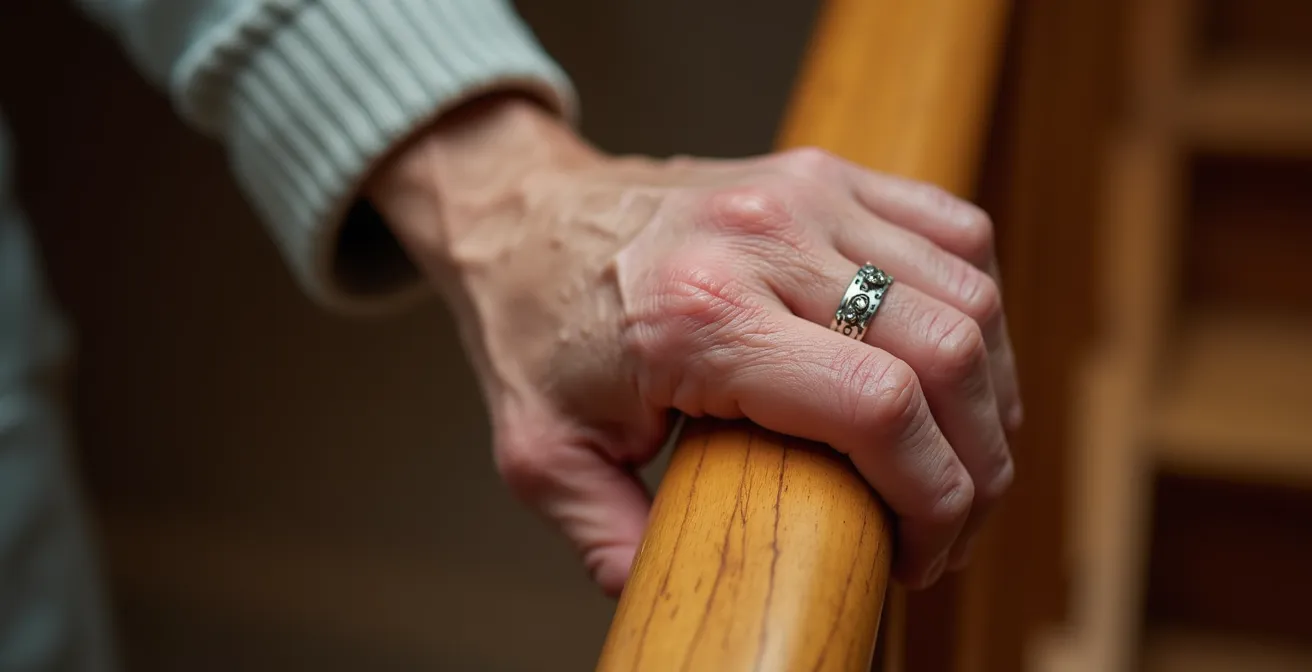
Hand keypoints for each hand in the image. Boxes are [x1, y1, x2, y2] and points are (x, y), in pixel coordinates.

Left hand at [368, 95, 1019, 594]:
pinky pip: (953, 232)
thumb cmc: (534, 330)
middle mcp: (764, 241)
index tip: (919, 555)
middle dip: (977, 464)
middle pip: (946, 353)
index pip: (878, 405)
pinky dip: (977, 308)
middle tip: (951, 524)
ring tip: (958, 457)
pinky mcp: (825, 174)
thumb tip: (683, 606)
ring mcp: (805, 194)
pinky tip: (953, 367)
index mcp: (697, 318)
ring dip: (989, 392)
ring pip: (967, 292)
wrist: (525, 218)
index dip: (934, 498)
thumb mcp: (543, 456)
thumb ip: (610, 541)